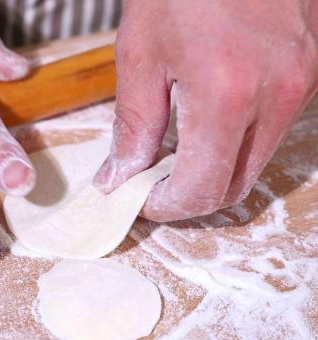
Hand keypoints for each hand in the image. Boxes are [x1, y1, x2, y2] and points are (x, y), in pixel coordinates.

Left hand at [93, 0, 317, 220]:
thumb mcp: (140, 53)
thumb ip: (134, 125)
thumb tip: (121, 176)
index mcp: (228, 94)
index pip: (202, 188)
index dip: (165, 206)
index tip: (137, 199)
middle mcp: (279, 95)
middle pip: (236, 185)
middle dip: (190, 195)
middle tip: (151, 183)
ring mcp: (304, 82)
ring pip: (258, 160)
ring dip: (214, 169)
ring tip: (173, 149)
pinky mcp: (312, 70)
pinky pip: (274, 127)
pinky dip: (238, 139)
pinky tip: (206, 120)